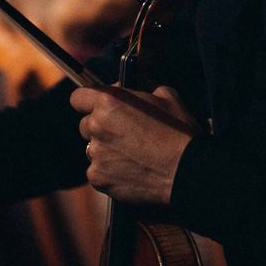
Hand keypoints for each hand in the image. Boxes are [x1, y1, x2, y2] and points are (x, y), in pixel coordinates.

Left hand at [70, 84, 197, 205]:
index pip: (78, 97)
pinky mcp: (98, 178)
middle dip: (101, 127)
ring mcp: (95, 154)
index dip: (88, 101)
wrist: (187, 171)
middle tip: (125, 133)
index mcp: (108, 102)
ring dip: (106, 150)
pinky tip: (131, 170)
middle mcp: (96, 126)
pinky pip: (98, 171)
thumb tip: (131, 87)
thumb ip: (142, 87)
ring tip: (132, 155)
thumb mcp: (167, 95)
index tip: (98, 107)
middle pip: (85, 125)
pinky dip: (110, 172)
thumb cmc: (179, 132)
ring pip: (93, 149)